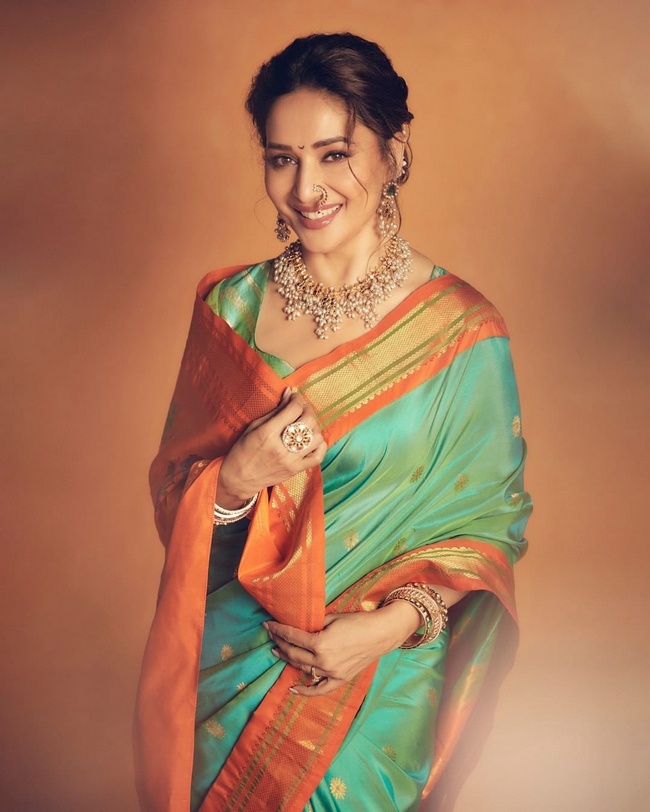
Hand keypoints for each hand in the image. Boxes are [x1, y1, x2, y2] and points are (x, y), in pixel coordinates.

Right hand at [217, 388, 326, 506]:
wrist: (239, 478)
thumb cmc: (243, 449)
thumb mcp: (254, 426)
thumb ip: (275, 411)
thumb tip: (289, 393)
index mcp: (268, 433)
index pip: (294, 409)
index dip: (297, 399)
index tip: (295, 397)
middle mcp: (282, 447)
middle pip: (308, 421)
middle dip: (307, 409)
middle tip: (301, 409)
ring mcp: (291, 460)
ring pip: (316, 437)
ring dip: (314, 427)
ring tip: (305, 425)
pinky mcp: (296, 470)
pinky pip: (318, 456)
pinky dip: (319, 445)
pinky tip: (312, 440)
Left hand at [264, 601, 420, 695]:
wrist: (381, 633)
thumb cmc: (358, 621)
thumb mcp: (332, 617)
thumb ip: (313, 624)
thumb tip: (298, 625)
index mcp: (320, 643)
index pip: (292, 637)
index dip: (278, 630)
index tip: (267, 625)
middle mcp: (323, 661)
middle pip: (293, 653)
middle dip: (280, 643)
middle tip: (271, 635)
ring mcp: (331, 673)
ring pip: (302, 668)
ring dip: (288, 659)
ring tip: (278, 651)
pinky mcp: (340, 679)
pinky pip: (319, 689)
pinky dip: (305, 690)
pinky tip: (292, 688)